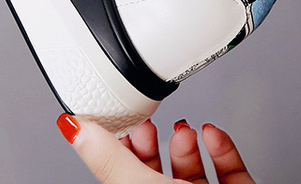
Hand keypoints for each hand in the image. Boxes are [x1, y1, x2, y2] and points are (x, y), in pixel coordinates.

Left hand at [57, 114, 256, 182]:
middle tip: (148, 124)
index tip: (116, 123)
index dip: (117, 149)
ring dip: (186, 143)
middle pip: (153, 175)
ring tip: (183, 130)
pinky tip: (211, 133)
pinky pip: (227, 170)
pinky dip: (220, 148)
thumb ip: (110, 159)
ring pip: (190, 172)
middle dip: (152, 143)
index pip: (119, 178)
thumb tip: (74, 130)